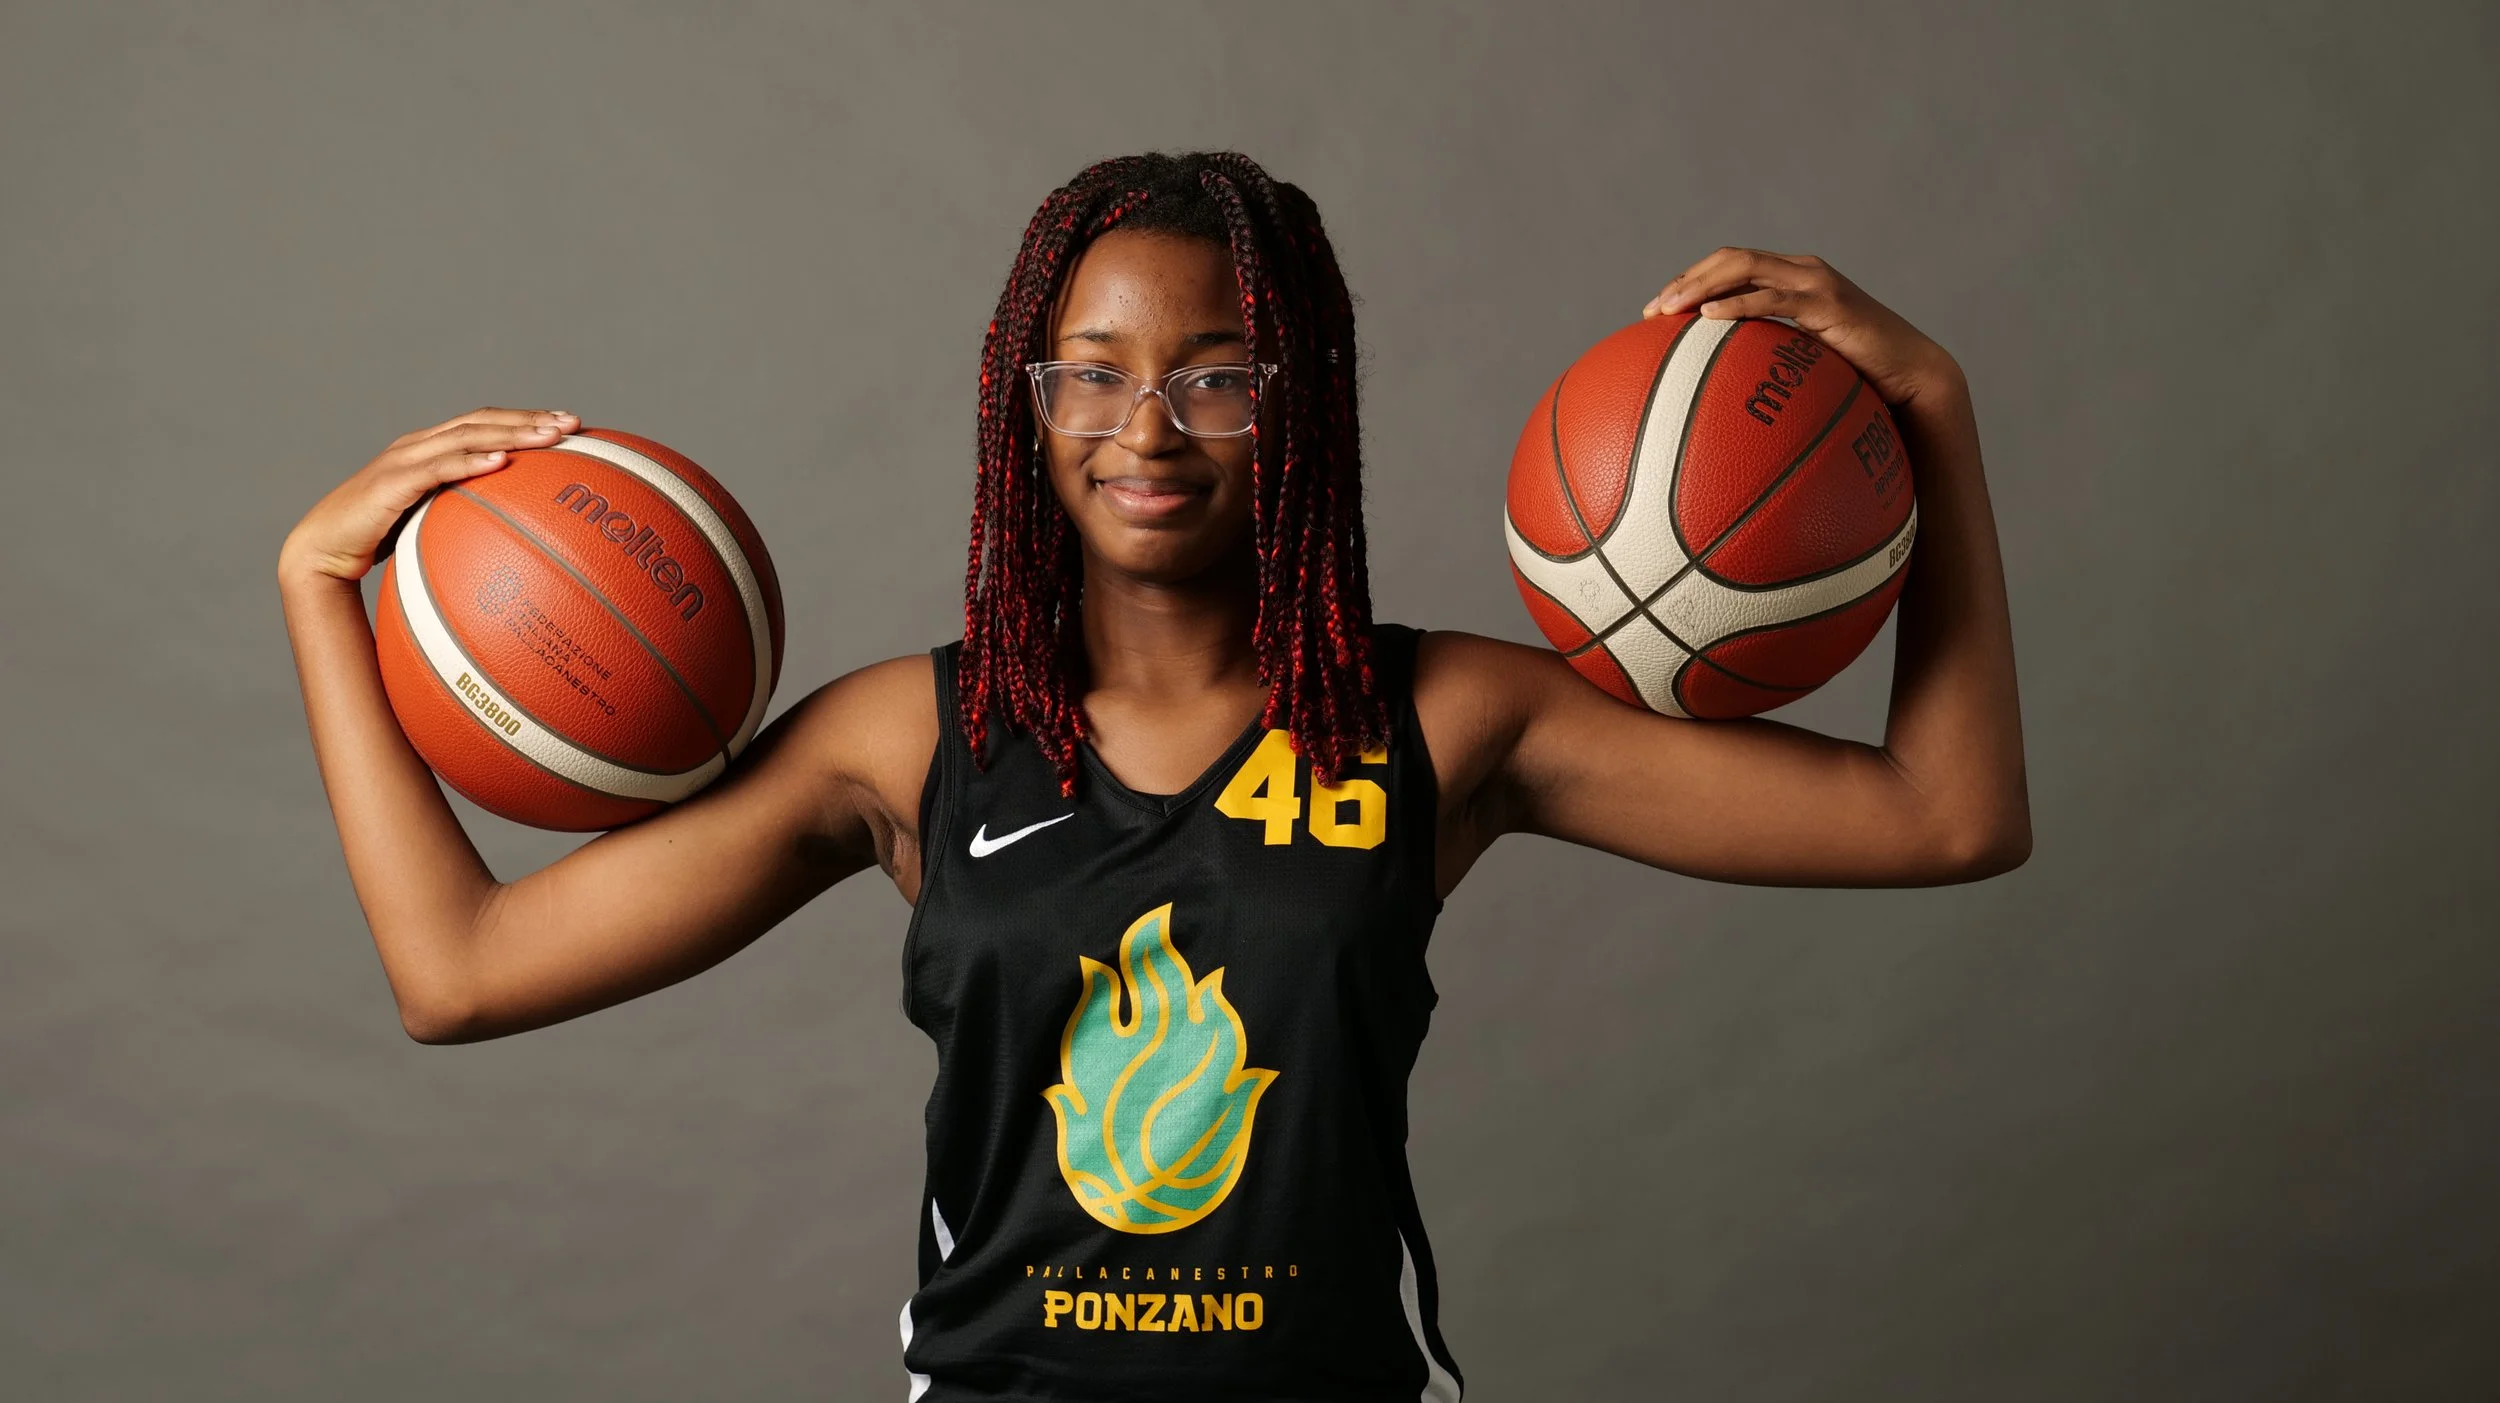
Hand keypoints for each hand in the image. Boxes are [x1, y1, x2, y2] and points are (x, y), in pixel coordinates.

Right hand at [278, 406, 578, 587]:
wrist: (324, 551)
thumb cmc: (380, 541)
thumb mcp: (431, 524)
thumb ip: (466, 518)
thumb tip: (518, 542)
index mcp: (431, 449)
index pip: (485, 423)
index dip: (525, 418)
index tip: (571, 424)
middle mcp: (419, 444)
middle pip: (482, 420)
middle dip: (529, 418)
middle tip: (573, 423)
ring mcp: (404, 458)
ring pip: (466, 435)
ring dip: (511, 433)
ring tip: (550, 435)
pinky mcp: (391, 481)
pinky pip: (438, 468)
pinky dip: (471, 461)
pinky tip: (502, 461)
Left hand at [1642, 248, 1961, 408]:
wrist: (1911, 377)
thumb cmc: (1860, 380)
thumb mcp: (1806, 369)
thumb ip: (1770, 366)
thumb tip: (1723, 400)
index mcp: (1793, 279)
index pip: (1731, 264)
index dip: (1691, 280)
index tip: (1656, 311)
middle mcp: (1802, 270)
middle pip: (1730, 257)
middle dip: (1686, 279)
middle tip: (1652, 311)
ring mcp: (1815, 281)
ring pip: (1745, 265)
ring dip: (1700, 285)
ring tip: (1667, 310)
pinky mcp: (1828, 301)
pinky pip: (1773, 297)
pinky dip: (1738, 303)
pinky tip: (1709, 318)